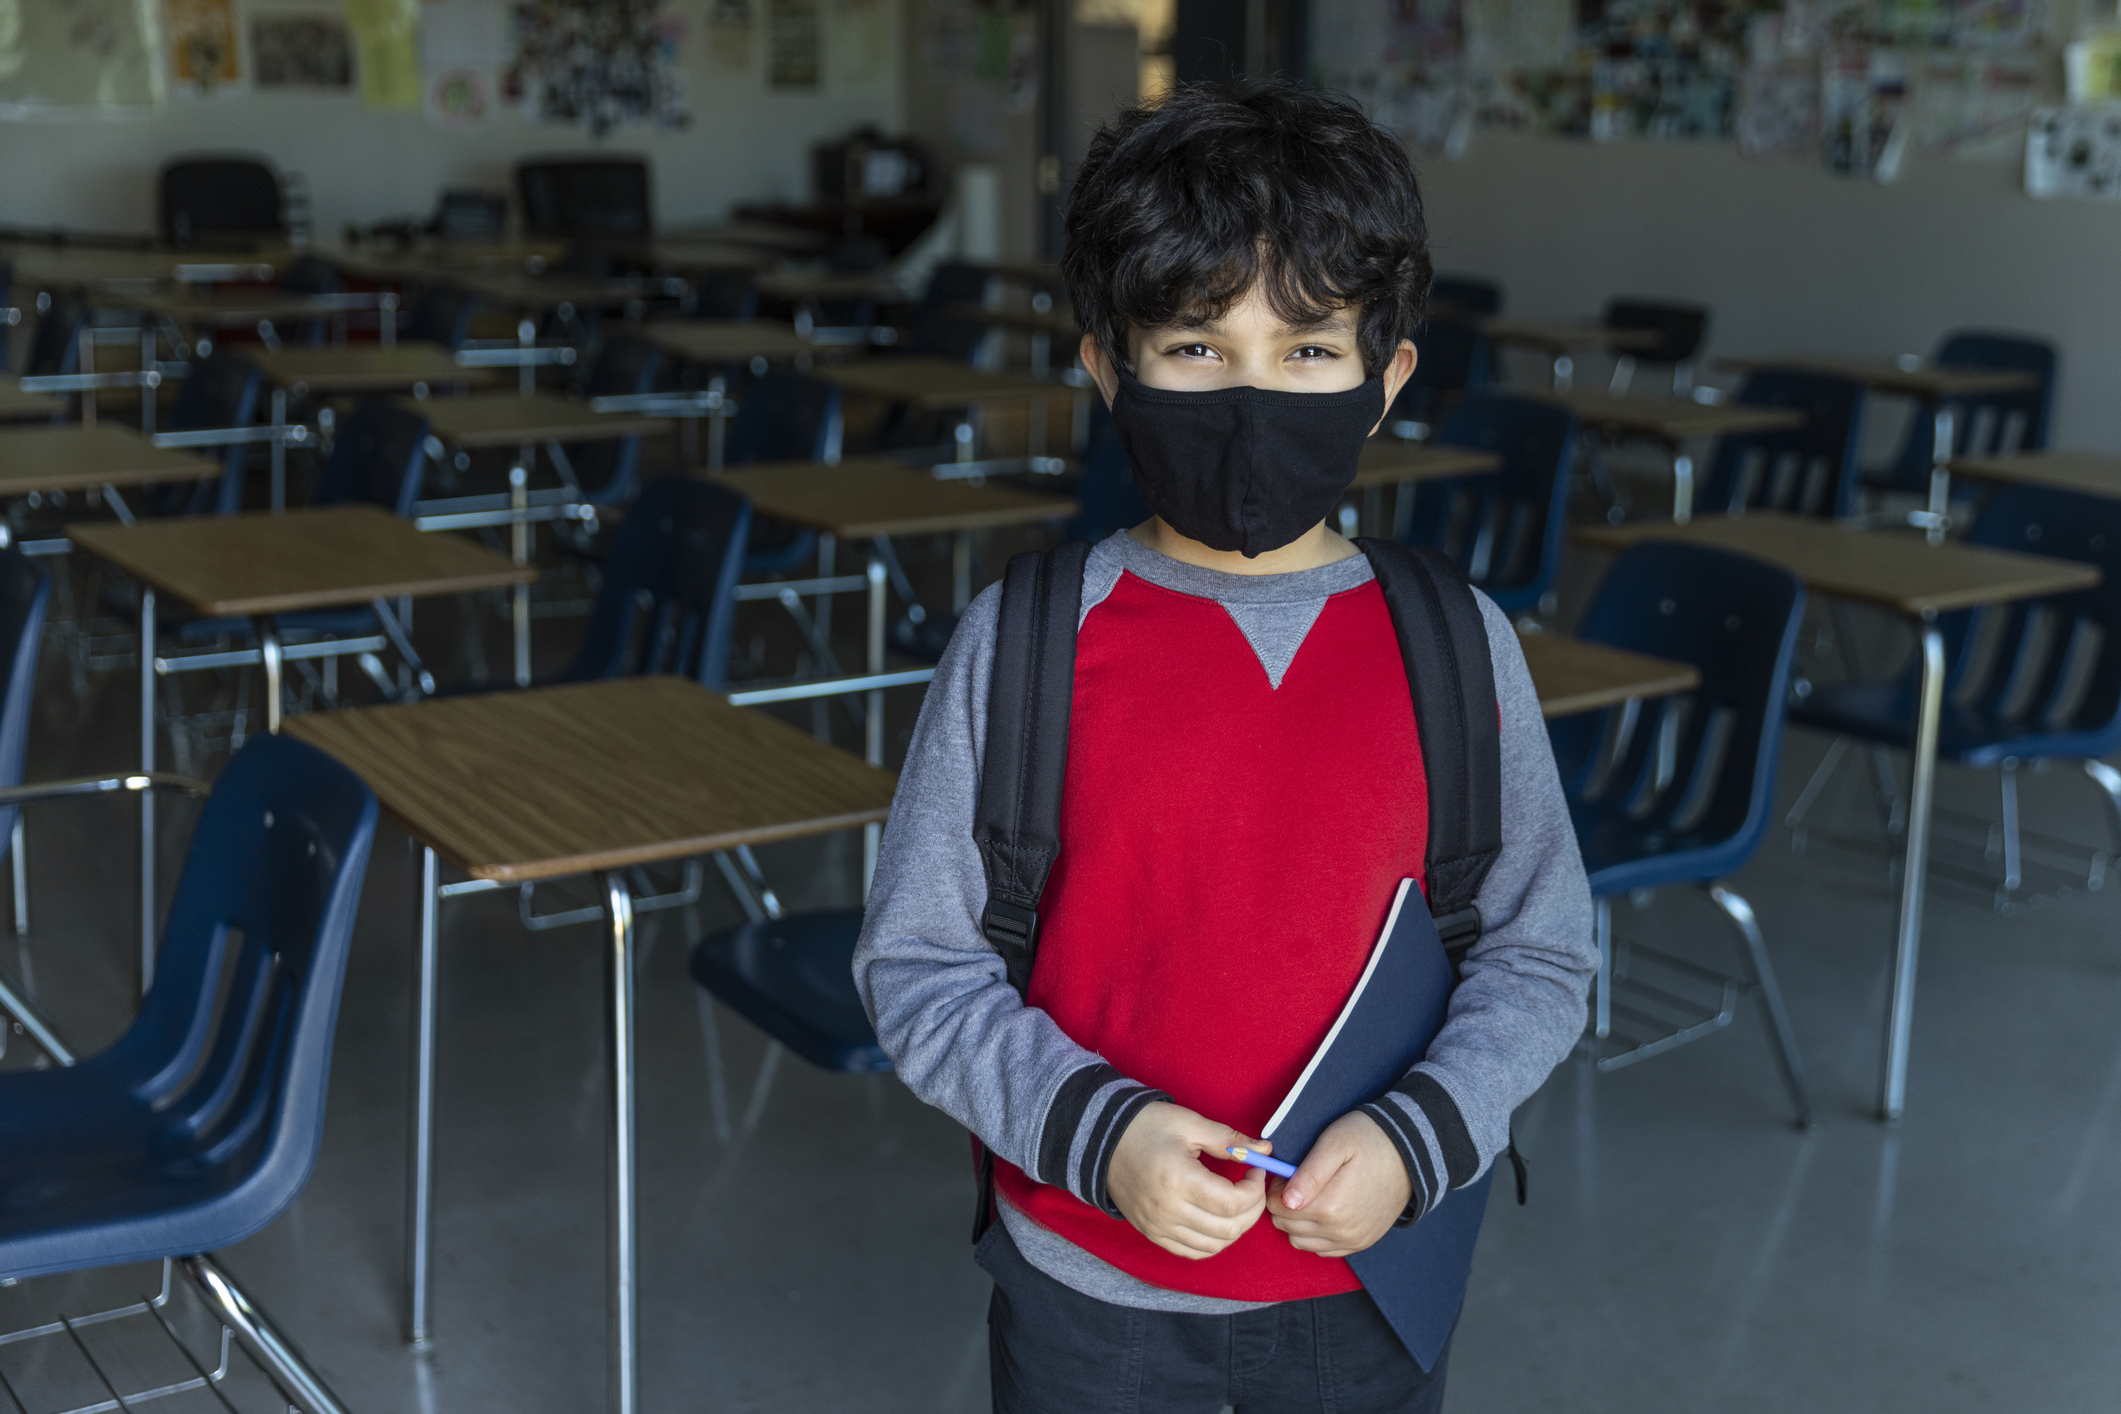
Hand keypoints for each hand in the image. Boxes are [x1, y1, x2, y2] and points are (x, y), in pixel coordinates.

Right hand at [1106, 1102, 1268, 1259]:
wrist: (1102, 1141)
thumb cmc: (1146, 1126)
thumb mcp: (1190, 1123)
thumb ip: (1229, 1140)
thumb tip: (1265, 1150)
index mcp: (1179, 1181)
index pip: (1233, 1203)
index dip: (1255, 1190)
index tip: (1256, 1169)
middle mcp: (1168, 1211)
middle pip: (1229, 1229)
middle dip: (1253, 1209)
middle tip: (1253, 1186)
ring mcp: (1159, 1227)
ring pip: (1214, 1246)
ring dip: (1236, 1228)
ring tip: (1237, 1202)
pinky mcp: (1153, 1234)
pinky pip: (1192, 1251)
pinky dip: (1213, 1241)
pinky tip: (1218, 1219)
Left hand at [1266, 1111, 1412, 1258]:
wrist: (1410, 1152)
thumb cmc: (1368, 1139)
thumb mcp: (1335, 1143)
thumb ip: (1309, 1173)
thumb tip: (1286, 1201)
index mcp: (1332, 1206)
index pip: (1278, 1207)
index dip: (1276, 1187)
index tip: (1287, 1173)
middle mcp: (1341, 1231)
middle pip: (1286, 1226)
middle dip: (1284, 1204)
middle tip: (1297, 1181)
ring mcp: (1352, 1240)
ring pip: (1301, 1241)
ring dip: (1297, 1221)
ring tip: (1311, 1195)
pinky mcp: (1361, 1243)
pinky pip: (1322, 1250)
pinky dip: (1315, 1234)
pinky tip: (1323, 1211)